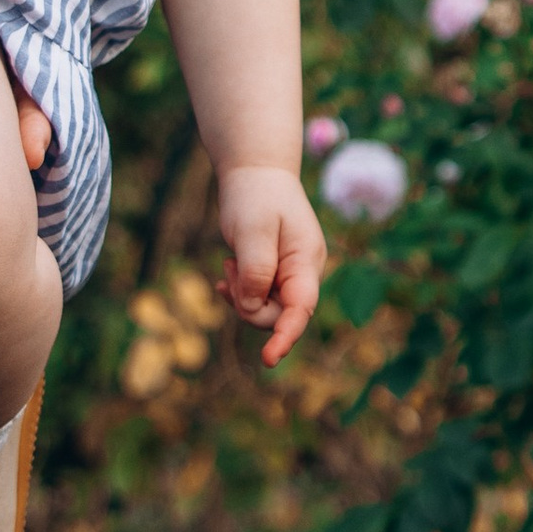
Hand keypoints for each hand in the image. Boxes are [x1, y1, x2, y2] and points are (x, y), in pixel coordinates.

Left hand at [214, 162, 324, 363]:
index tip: (269, 360)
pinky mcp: (275, 274)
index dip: (285, 336)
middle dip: (249, 305)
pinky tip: (226, 275)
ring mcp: (290, 275)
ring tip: (229, 263)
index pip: (301, 310)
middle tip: (229, 269)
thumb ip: (255, 270)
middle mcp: (303, 273)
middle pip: (279, 315)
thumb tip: (251, 307)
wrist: (256, 171)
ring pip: (265, 309)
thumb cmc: (256, 195)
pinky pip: (257, 298)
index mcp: (306, 262)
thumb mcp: (252, 230)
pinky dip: (239, 292)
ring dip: (242, 295)